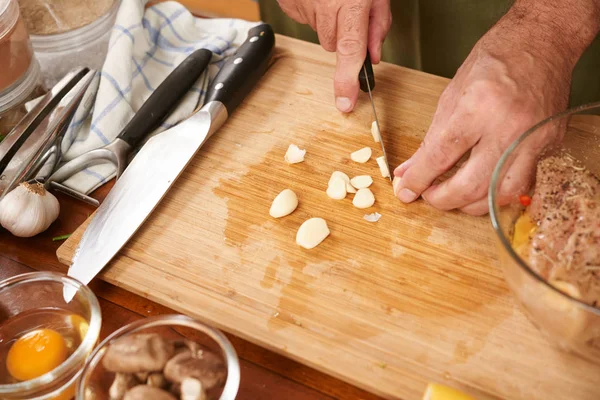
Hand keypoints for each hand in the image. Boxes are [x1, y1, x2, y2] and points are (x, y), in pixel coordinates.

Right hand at [277, 0, 391, 111]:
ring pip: (321, 34)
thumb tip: (373, 56)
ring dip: (329, 22)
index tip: (345, 103)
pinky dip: (313, 12)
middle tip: (351, 11)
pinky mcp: (289, 4)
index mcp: (350, 4)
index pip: (350, 52)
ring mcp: (303, 6)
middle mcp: (324, 7)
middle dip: (345, 36)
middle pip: (335, 45)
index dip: (347, 81)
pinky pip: (305, 20)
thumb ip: (378, 24)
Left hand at [393, 2, 598, 215]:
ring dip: (471, 204)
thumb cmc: (494, 62)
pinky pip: (522, 185)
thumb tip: (409, 171)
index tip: (405, 191)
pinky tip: (482, 190)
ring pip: (499, 195)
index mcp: (477, 108)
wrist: (541, 44)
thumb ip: (430, 140)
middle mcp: (507, 128)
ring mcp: (532, 140)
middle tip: (428, 196)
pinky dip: (497, 194)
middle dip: (442, 199)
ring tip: (453, 197)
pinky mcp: (548, 147)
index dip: (419, 180)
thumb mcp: (451, 96)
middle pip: (470, 185)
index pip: (441, 157)